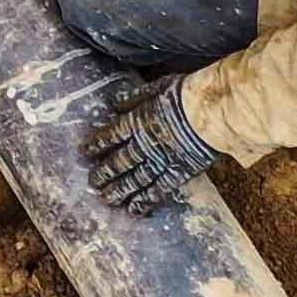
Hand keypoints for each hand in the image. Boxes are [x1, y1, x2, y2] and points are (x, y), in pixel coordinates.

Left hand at [86, 82, 227, 209]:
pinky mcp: (178, 173)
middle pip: (120, 161)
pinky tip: (134, 210)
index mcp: (138, 121)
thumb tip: (117, 106)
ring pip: (135, 179)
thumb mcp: (158, 86)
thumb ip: (137, 98)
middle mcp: (145, 144)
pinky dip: (145, 200)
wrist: (211, 113)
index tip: (85, 151)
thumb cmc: (188, 94)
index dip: (98, 144)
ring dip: (120, 190)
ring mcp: (161, 161)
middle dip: (105, 172)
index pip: (112, 135)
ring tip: (107, 199)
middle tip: (92, 182)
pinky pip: (158, 189)